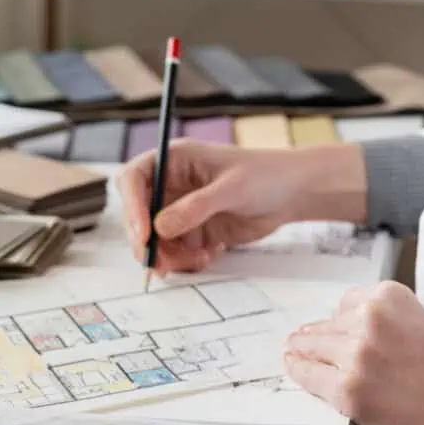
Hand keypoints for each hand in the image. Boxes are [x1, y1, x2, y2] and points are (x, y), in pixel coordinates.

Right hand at [117, 138, 366, 273]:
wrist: (292, 193)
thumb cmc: (265, 176)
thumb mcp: (232, 188)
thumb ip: (196, 207)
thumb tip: (159, 227)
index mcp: (175, 160)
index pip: (135, 179)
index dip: (131, 207)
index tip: (144, 235)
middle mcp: (172, 184)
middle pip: (137, 215)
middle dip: (146, 241)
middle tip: (160, 264)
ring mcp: (181, 209)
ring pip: (154, 240)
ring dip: (170, 256)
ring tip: (199, 258)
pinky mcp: (193, 231)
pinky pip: (175, 253)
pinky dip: (187, 260)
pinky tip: (212, 253)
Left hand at [285, 281, 423, 424]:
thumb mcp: (421, 327)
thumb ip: (386, 323)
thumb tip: (350, 330)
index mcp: (390, 297)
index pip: (346, 302)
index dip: (338, 319)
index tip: (330, 325)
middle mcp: (370, 318)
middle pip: (327, 325)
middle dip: (318, 337)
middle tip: (303, 339)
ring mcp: (355, 354)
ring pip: (313, 348)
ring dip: (304, 352)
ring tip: (294, 352)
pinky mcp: (347, 390)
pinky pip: (310, 377)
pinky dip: (300, 372)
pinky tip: (294, 367)